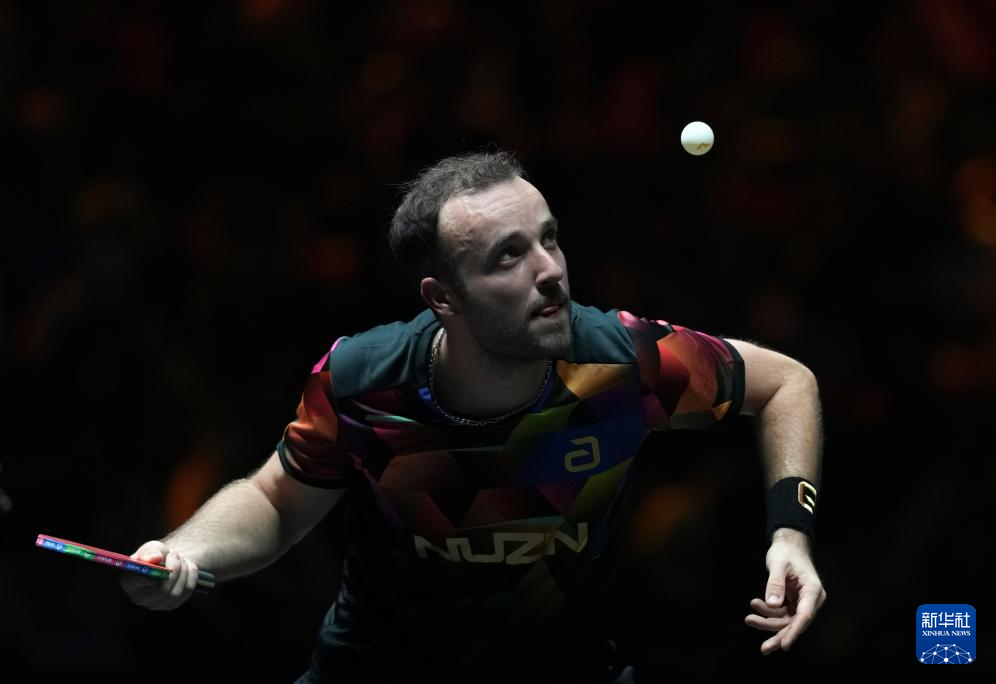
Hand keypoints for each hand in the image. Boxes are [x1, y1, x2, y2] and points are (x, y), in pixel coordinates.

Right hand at [121, 540, 200, 610]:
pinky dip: (191, 576)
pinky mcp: (170, 605)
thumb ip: (150, 551)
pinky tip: (188, 566)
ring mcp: (155, 604)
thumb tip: (155, 558)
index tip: (159, 565)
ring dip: (184, 571)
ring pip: (176, 592)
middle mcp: (139, 598)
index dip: (147, 576)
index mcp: (129, 582)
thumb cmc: (156, 555)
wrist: (168, 563)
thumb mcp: (152, 548)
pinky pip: (187, 591)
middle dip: (174, 568)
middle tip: (176, 554)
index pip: (135, 582)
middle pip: (161, 591)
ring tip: (182, 559)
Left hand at [744, 528, 826, 653]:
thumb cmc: (785, 552)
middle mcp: (811, 600)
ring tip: (749, 619)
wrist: (788, 545)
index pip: (804, 616)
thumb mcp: (778, 564)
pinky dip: (768, 613)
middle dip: (778, 635)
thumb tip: (772, 605)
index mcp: (813, 590)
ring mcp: (803, 602)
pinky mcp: (794, 603)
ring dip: (768, 622)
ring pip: (786, 621)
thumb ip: (775, 583)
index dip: (794, 632)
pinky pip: (782, 614)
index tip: (784, 646)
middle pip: (795, 624)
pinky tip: (755, 605)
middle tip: (763, 649)